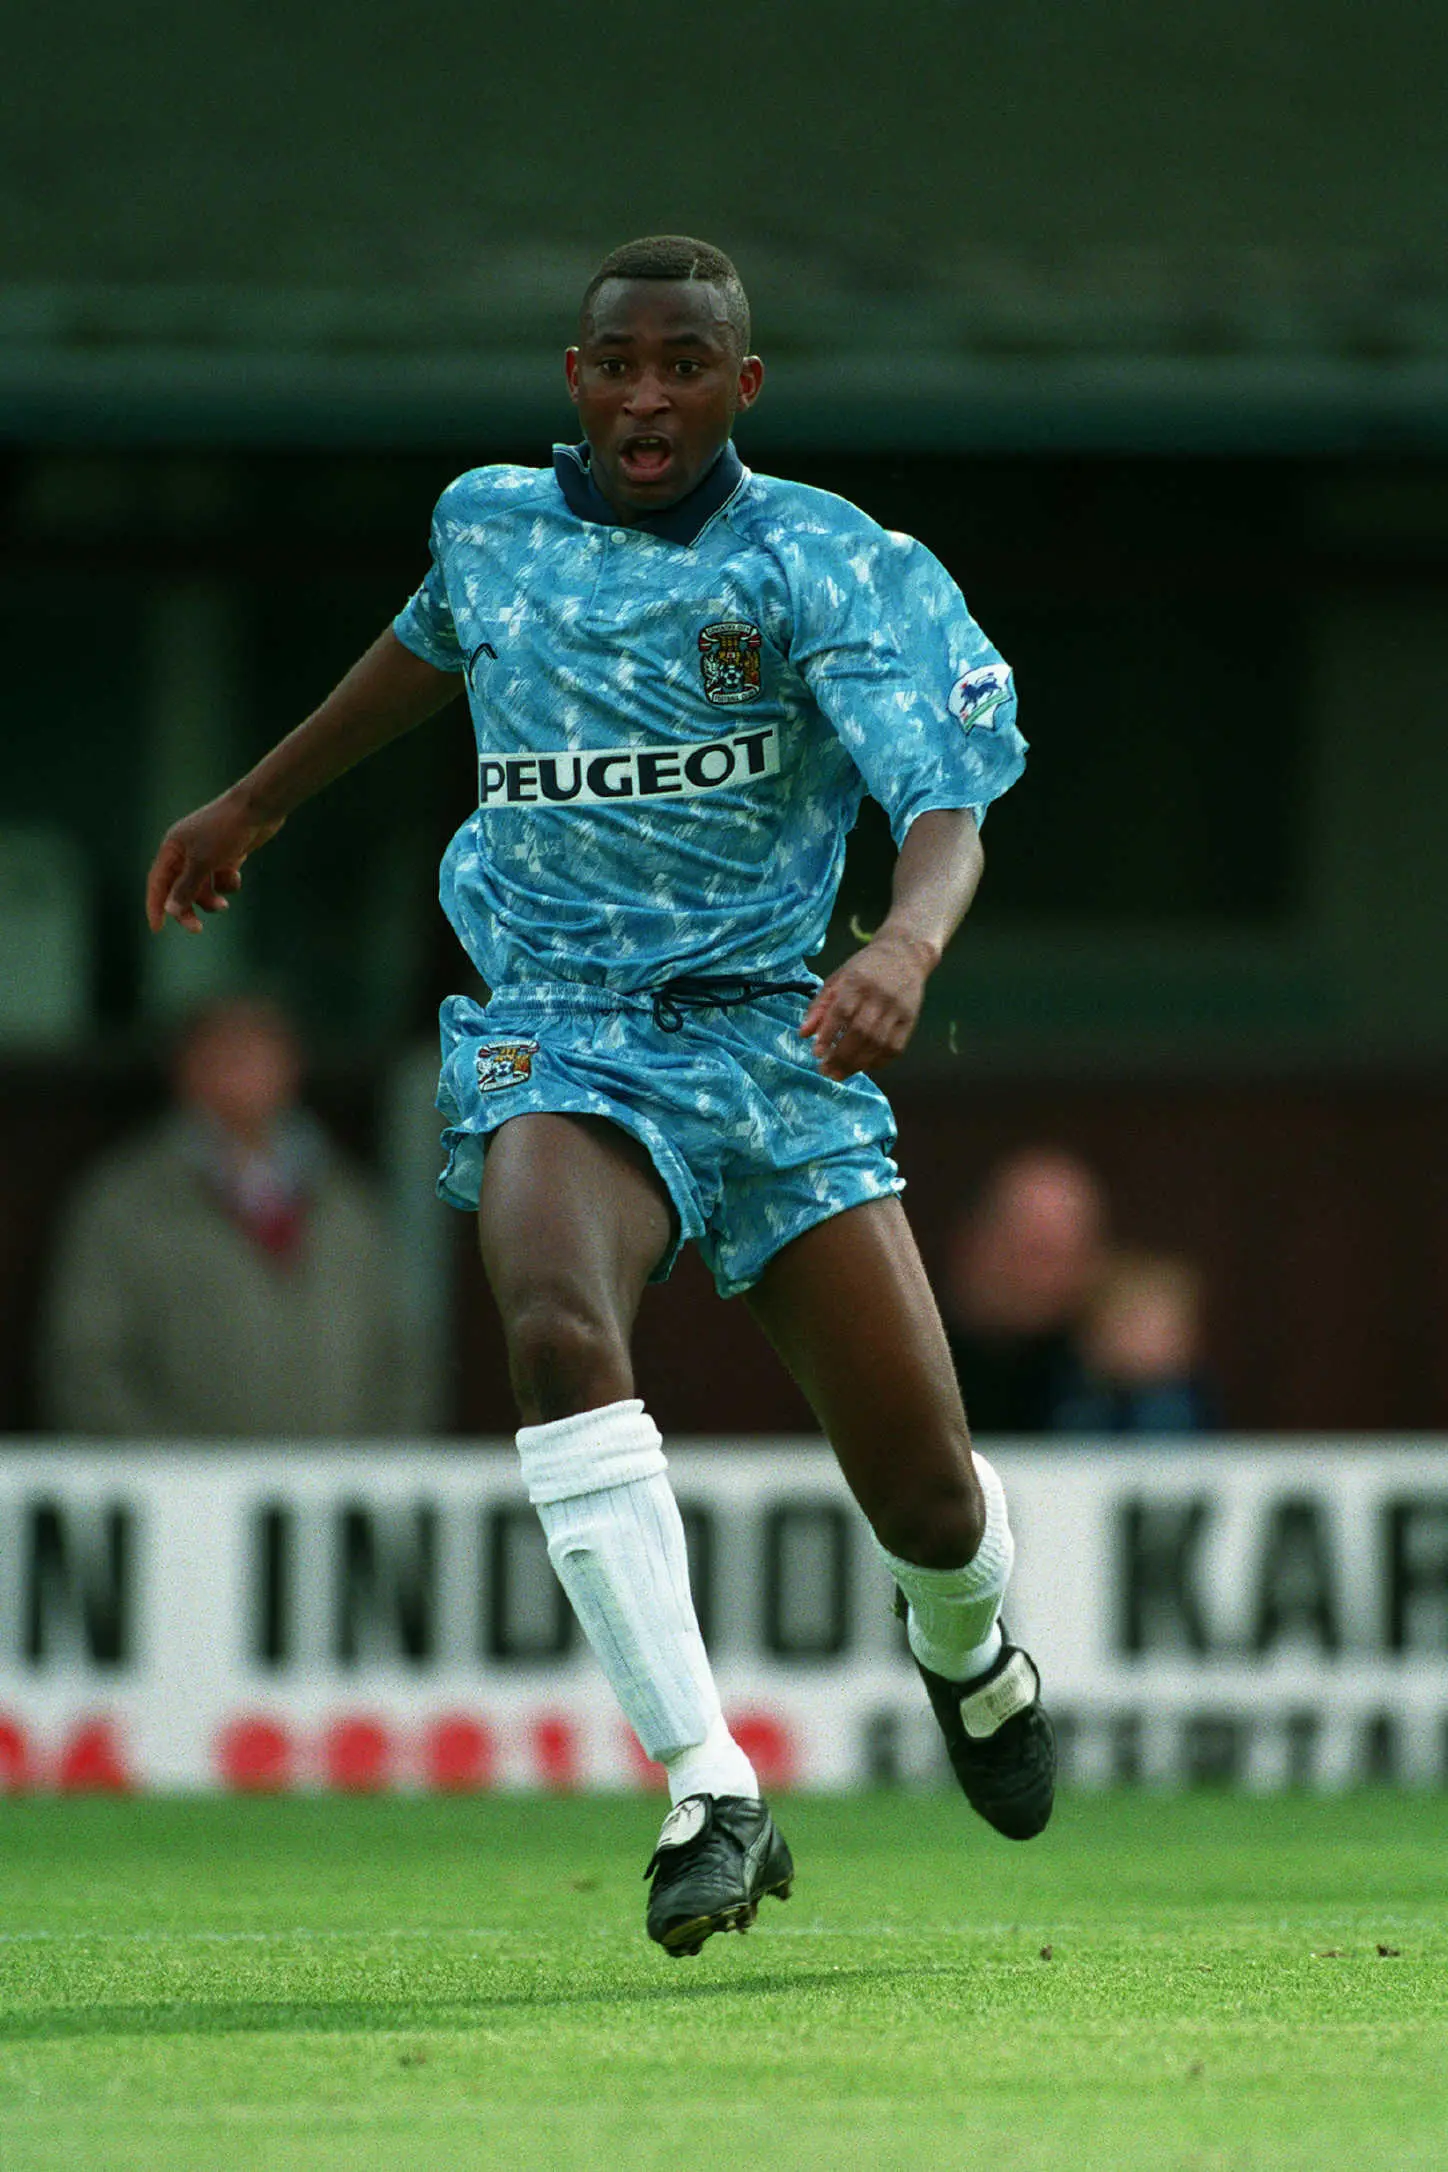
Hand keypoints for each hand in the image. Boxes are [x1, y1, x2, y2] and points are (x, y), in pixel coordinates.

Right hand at [145, 790, 283, 934]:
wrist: (258, 809)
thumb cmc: (225, 831)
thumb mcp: (202, 863)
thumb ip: (185, 888)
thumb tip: (170, 910)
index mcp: (172, 848)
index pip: (158, 882)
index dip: (155, 905)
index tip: (157, 929)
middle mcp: (186, 852)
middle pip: (180, 889)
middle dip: (188, 908)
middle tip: (197, 928)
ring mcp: (207, 854)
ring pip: (203, 887)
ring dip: (211, 899)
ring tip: (223, 904)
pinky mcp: (226, 855)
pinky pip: (221, 879)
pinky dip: (228, 882)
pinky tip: (235, 872)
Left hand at [800, 928, 935, 1079]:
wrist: (905, 954)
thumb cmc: (864, 969)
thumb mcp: (837, 979)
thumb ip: (819, 1006)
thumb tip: (803, 1034)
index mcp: (857, 982)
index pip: (842, 1011)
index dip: (829, 1034)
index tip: (817, 1053)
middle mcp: (879, 995)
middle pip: (861, 1031)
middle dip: (841, 1056)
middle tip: (826, 1071)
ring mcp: (897, 1009)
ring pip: (878, 1043)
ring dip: (857, 1064)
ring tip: (839, 1074)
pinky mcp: (910, 1020)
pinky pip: (895, 1047)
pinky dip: (878, 1062)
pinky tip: (863, 1066)